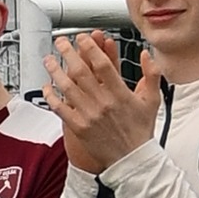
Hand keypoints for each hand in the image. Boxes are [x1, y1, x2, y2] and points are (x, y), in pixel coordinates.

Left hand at [45, 28, 157, 172]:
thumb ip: (152, 74)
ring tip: (49, 59)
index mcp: (120, 94)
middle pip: (81, 71)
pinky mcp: (78, 127)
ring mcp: (88, 115)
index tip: (83, 37)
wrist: (132, 159)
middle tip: (61, 42)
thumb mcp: (152, 100)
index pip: (102, 64)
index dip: (91, 48)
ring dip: (55, 70)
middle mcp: (102, 103)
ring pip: (67, 87)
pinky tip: (47, 86)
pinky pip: (60, 108)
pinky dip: (51, 96)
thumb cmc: (140, 130)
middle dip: (68, 53)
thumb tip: (146, 54)